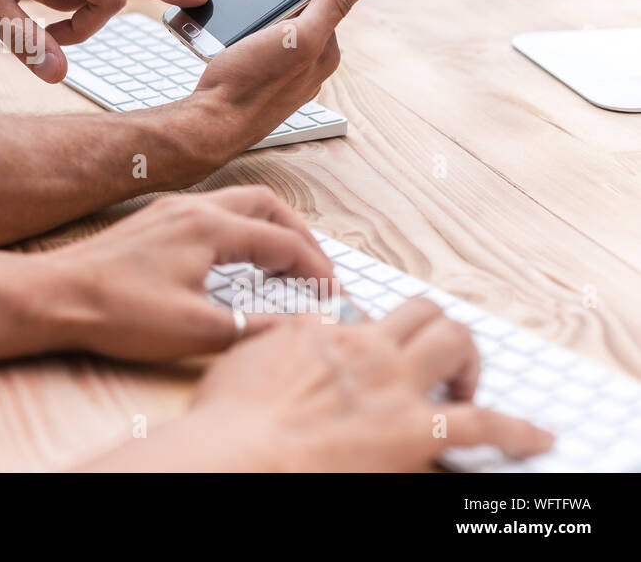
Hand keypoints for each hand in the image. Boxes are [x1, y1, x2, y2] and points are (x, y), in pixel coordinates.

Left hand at [41, 187, 334, 360]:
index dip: (315, 270)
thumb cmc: (117, 311)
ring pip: (237, 202)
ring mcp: (169, 209)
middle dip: (300, 235)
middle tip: (317, 270)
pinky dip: (239, 226)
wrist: (54, 296)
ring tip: (284, 261)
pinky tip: (233, 257)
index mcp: (210, 227)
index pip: (284, 242)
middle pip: (267, 205)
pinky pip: (212, 210)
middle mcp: (193, 207)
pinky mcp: (151, 220)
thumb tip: (301, 329)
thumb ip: (255, 327)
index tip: (332, 296)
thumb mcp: (196, 331)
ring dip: (269, 226)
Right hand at [80, 298, 553, 470]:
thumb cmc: (229, 418)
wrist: (240, 452)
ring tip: (467, 382)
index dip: (372, 334)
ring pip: (456, 340)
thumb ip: (275, 340)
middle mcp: (366, 347)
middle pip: (422, 313)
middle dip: (434, 330)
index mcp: (323, 330)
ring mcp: (396, 386)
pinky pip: (485, 423)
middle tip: (433, 360)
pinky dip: (518, 430)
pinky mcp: (418, 432)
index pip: (362, 317)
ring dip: (469, 358)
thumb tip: (290, 334)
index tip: (370, 349)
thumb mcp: (242, 358)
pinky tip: (536, 437)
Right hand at [189, 0, 374, 154]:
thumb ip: (332, 4)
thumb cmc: (250, 85)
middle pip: (290, 12)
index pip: (321, 1)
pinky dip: (234, 30)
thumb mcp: (298, 37)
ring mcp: (277, 71)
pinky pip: (248, 43)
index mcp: (324, 51)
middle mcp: (304, 63)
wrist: (209, 124)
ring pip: (266, 25)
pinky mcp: (252, 76)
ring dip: (246, 10)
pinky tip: (221, 31)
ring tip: (226, 5)